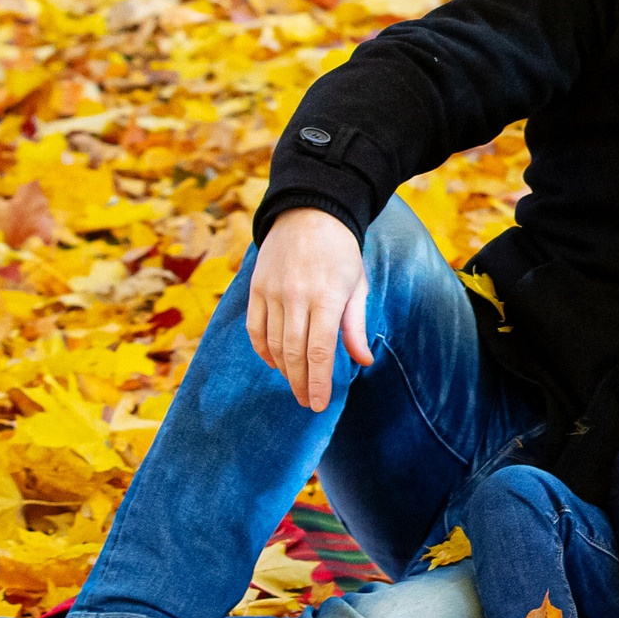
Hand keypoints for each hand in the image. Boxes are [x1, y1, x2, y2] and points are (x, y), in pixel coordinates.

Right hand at [247, 207, 370, 410]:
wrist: (309, 213)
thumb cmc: (340, 252)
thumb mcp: (357, 285)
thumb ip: (356, 325)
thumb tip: (364, 361)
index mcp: (327, 297)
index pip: (320, 352)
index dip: (318, 382)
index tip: (318, 404)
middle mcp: (296, 297)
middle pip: (294, 353)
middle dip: (301, 383)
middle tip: (307, 402)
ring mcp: (272, 292)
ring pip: (273, 344)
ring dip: (284, 370)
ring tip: (295, 384)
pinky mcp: (256, 288)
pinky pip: (254, 328)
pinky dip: (262, 350)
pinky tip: (274, 362)